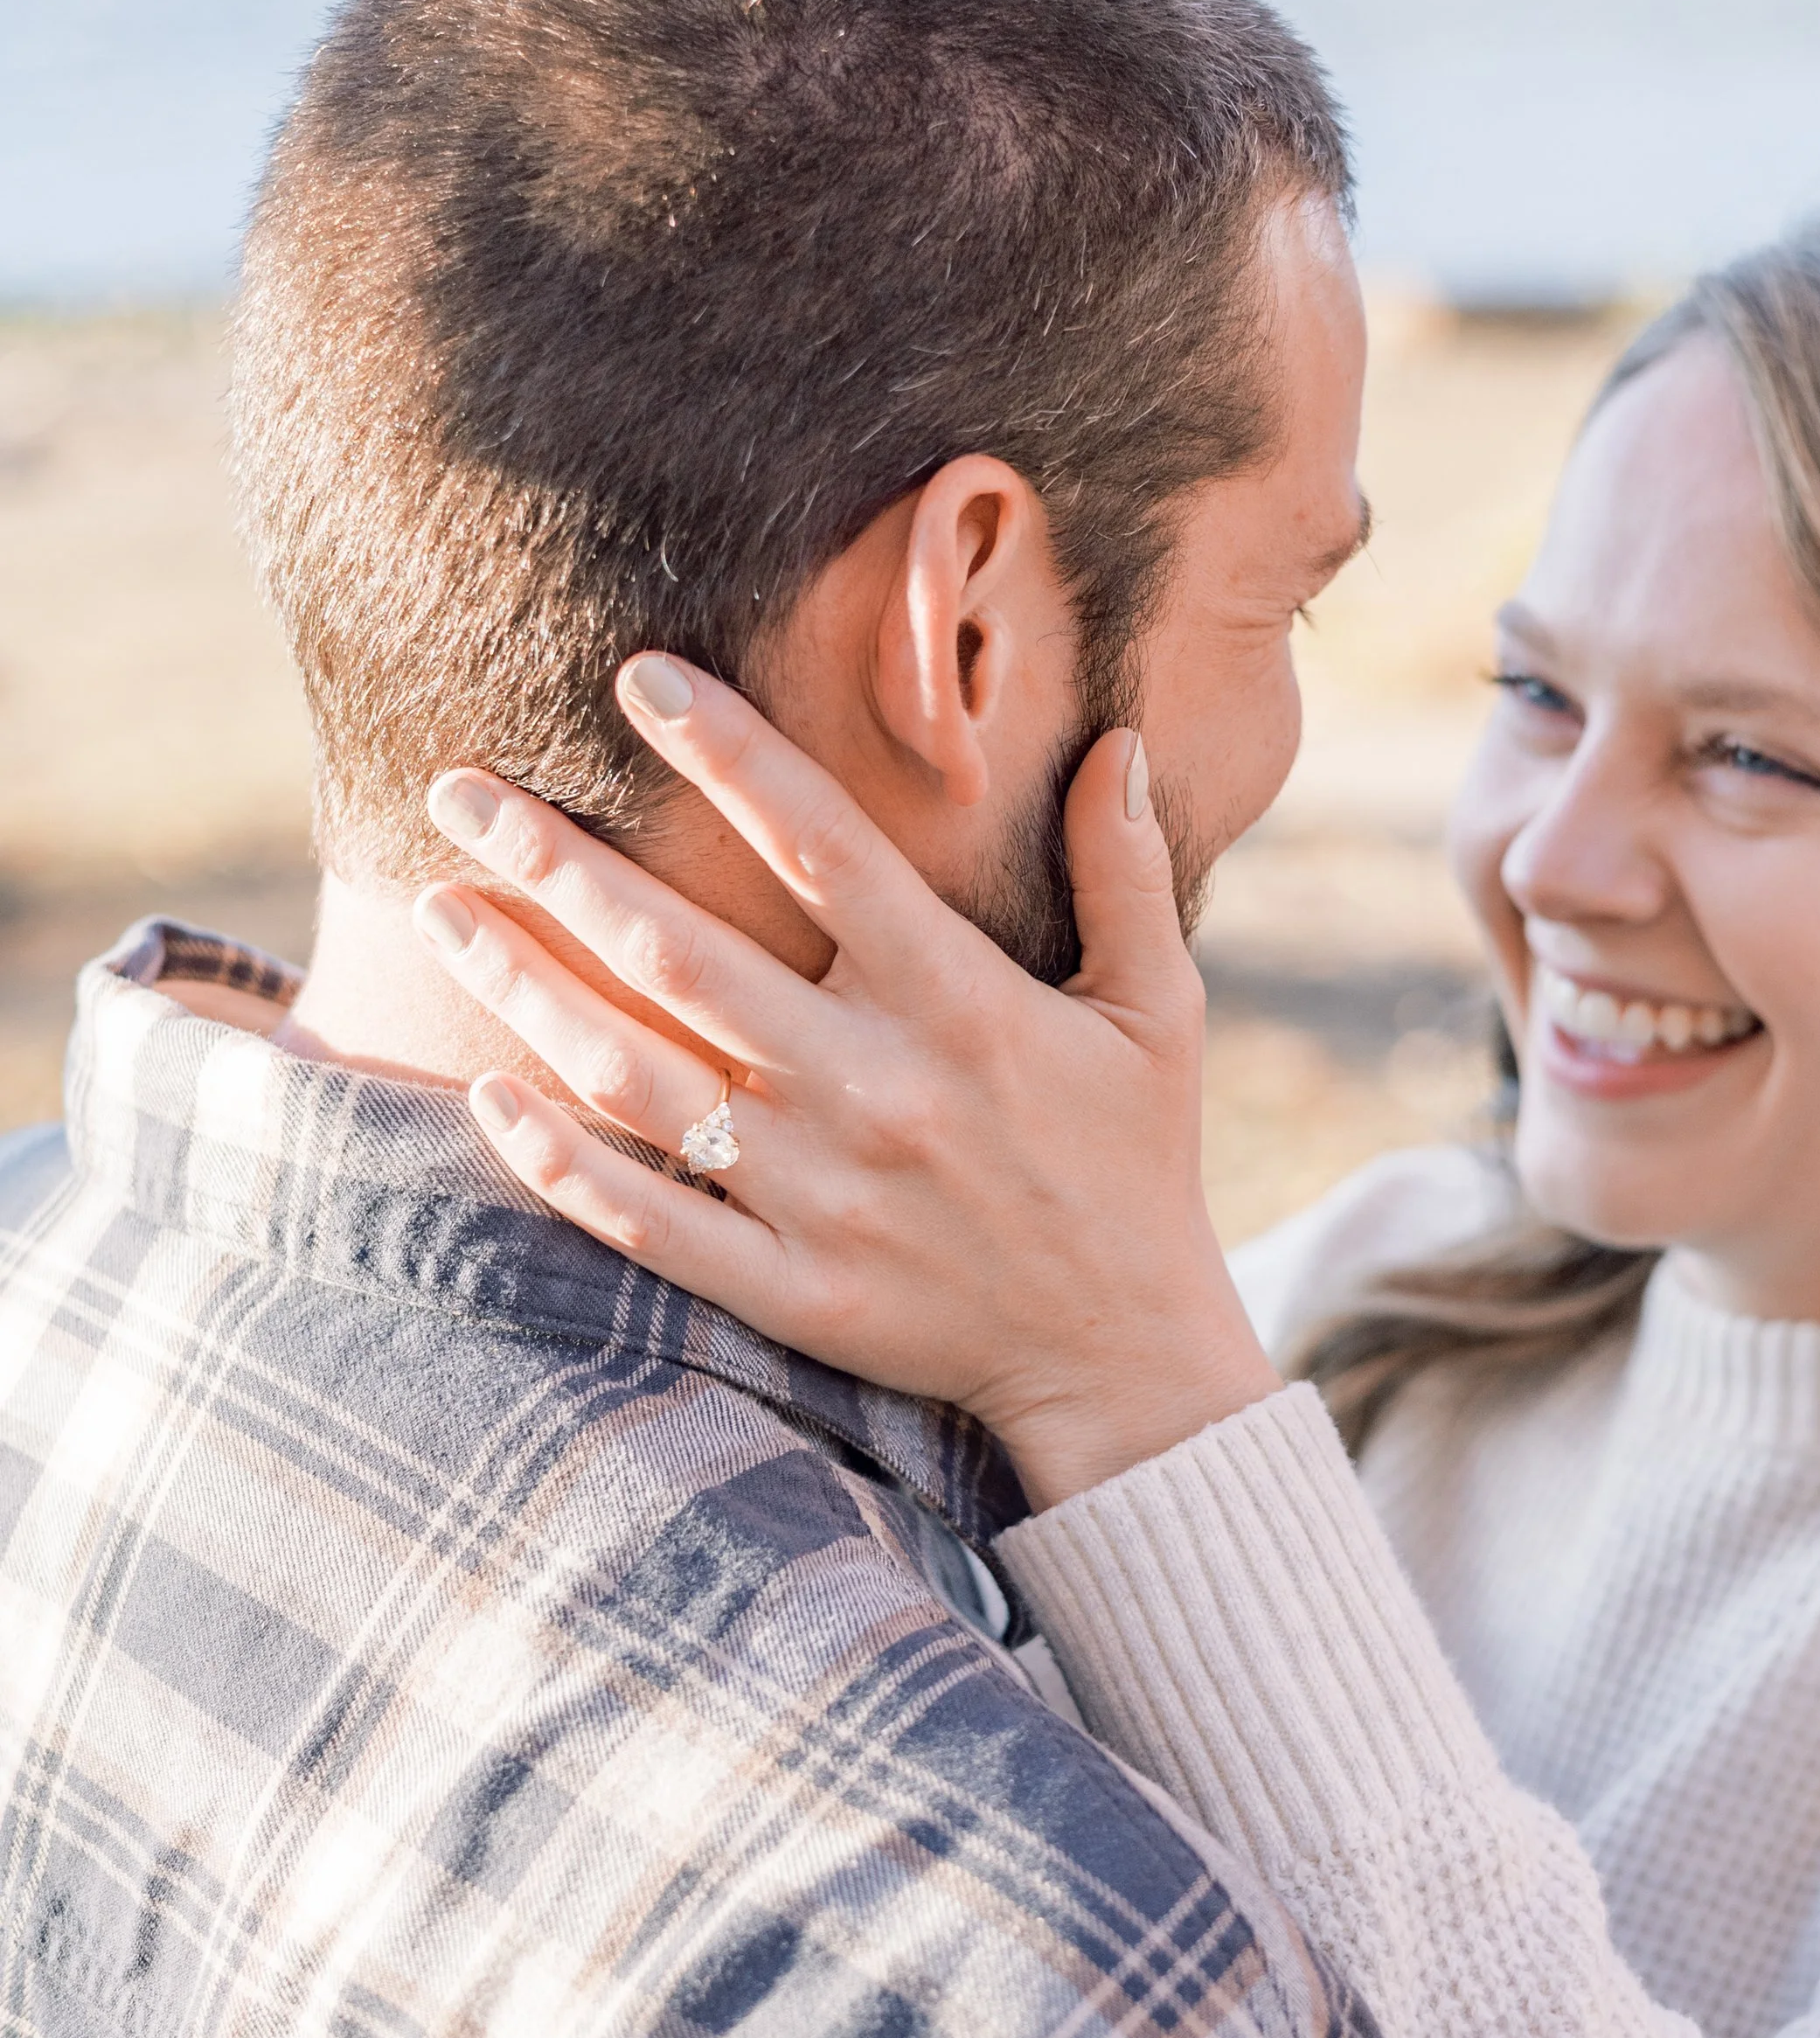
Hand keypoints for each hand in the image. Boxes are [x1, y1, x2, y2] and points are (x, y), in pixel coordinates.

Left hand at [411, 657, 1281, 1507]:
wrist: (1125, 1358)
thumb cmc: (1136, 1164)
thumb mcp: (1159, 1012)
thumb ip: (1129, 874)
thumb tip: (1118, 742)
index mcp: (962, 1005)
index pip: (825, 850)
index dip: (731, 756)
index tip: (642, 679)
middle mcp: (876, 1090)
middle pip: (685, 954)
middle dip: (559, 862)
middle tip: (458, 788)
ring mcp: (821, 1197)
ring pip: (635, 1077)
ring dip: (525, 987)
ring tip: (441, 911)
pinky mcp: (787, 1288)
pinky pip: (643, 1219)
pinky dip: (556, 1161)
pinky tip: (486, 1093)